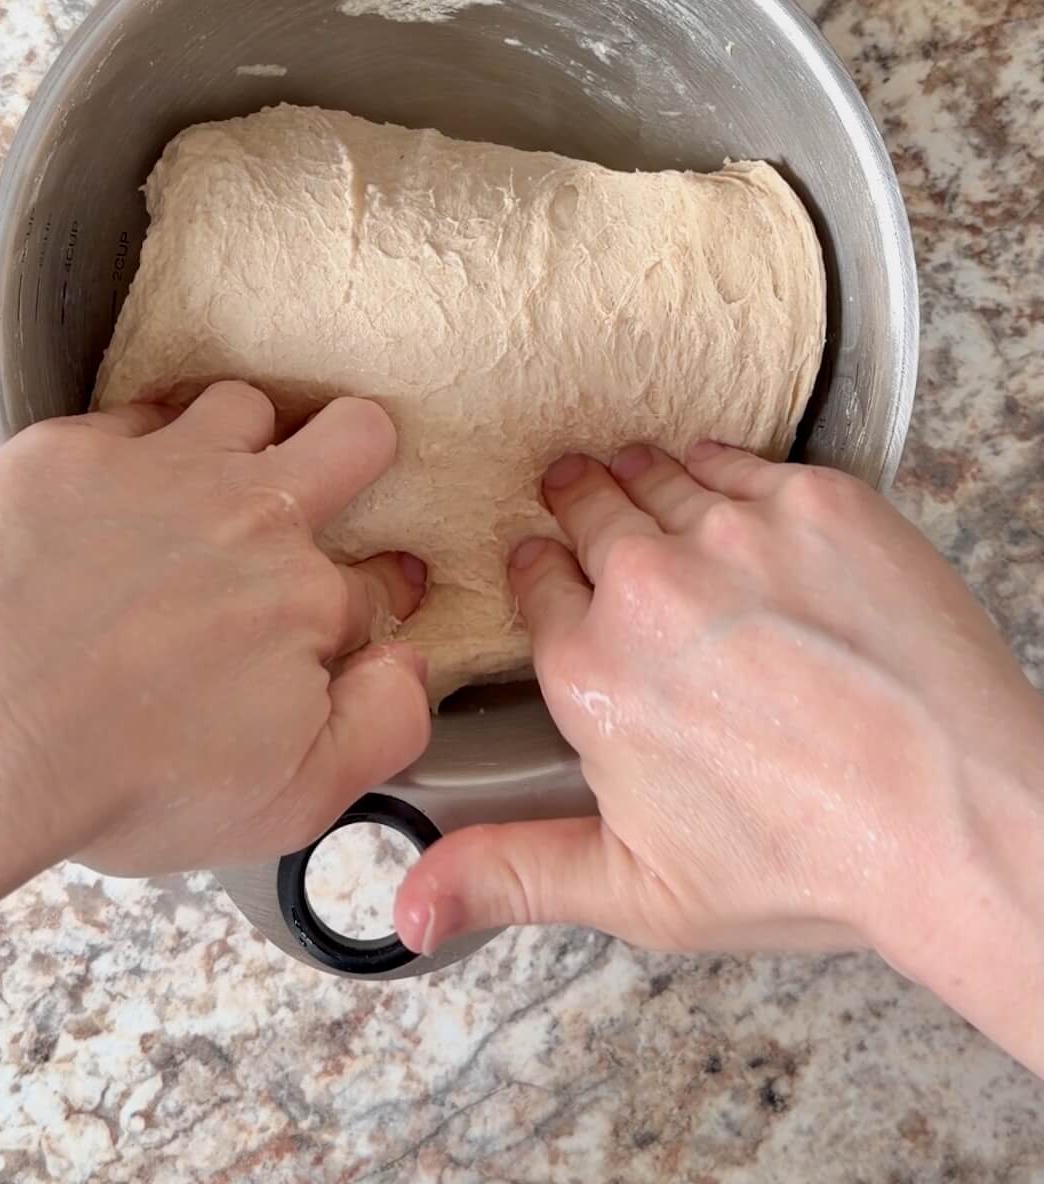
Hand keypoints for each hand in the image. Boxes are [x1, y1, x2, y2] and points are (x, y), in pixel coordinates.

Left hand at [0, 384, 429, 979]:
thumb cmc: (126, 779)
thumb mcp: (290, 804)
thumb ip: (383, 731)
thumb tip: (413, 666)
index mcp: (305, 600)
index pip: (378, 579)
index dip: (381, 589)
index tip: (366, 594)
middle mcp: (250, 516)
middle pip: (353, 436)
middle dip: (359, 449)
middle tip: (326, 480)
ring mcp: (160, 471)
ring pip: (241, 405)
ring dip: (241, 439)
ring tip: (205, 483)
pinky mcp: (73, 453)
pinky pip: (130, 416)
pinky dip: (133, 449)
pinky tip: (108, 497)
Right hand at [395, 444, 1043, 1070]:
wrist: (958, 814)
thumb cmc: (811, 860)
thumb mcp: (638, 890)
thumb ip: (509, 875)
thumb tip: (405, 908)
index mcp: (591, 670)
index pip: (534, 579)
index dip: (538, 568)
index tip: (544, 562)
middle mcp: (647, 585)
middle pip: (589, 510)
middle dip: (577, 502)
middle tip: (575, 490)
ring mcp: (733, 531)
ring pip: (657, 474)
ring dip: (639, 475)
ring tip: (633, 470)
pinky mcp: (815, 501)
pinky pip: (736, 457)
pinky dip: (718, 464)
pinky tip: (717, 474)